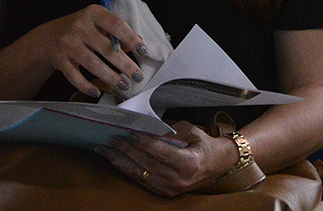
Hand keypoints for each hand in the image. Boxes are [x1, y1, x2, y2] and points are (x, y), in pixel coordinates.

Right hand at [43, 5, 144, 98]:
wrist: (48, 37)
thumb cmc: (81, 29)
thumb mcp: (98, 24)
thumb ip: (116, 33)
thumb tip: (137, 44)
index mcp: (93, 13)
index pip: (116, 24)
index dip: (131, 38)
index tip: (142, 51)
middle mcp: (79, 27)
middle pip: (106, 48)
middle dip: (124, 64)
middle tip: (137, 76)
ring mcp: (68, 44)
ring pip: (92, 64)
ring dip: (110, 77)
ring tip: (123, 85)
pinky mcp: (60, 60)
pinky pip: (75, 76)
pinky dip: (86, 86)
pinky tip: (97, 91)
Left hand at [98, 121, 238, 196]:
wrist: (217, 165)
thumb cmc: (205, 146)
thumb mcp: (194, 132)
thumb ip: (173, 131)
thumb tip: (150, 129)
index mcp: (189, 163)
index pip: (160, 152)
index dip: (143, 142)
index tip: (129, 133)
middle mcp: (178, 179)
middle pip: (146, 163)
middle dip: (126, 150)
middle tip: (112, 138)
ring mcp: (170, 189)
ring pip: (139, 174)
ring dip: (120, 160)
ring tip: (105, 150)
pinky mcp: (163, 192)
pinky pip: (141, 180)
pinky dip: (127, 169)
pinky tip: (116, 160)